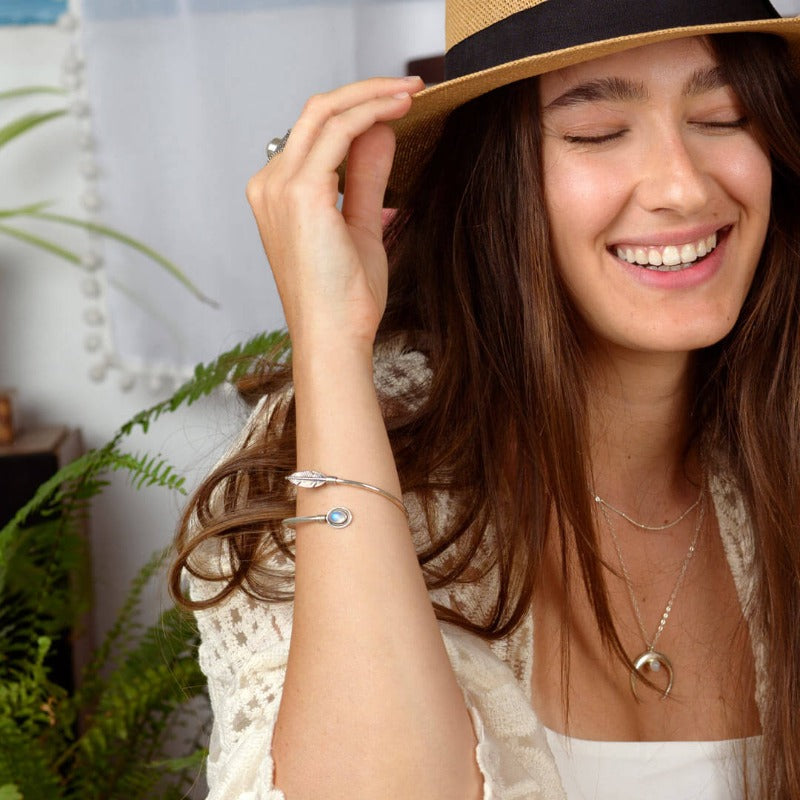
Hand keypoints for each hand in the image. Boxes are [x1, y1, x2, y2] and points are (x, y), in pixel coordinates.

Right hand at [246, 76, 424, 355]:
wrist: (334, 336)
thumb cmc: (344, 297)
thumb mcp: (360, 227)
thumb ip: (366, 179)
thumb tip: (379, 134)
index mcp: (276, 194)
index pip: (314, 135)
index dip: (356, 112)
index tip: (397, 106)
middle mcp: (269, 184)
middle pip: (315, 113)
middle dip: (365, 92)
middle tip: (410, 89)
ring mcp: (280, 186)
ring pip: (325, 113)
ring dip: (372, 95)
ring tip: (412, 93)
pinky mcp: (301, 191)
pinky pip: (339, 131)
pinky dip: (371, 112)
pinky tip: (400, 110)